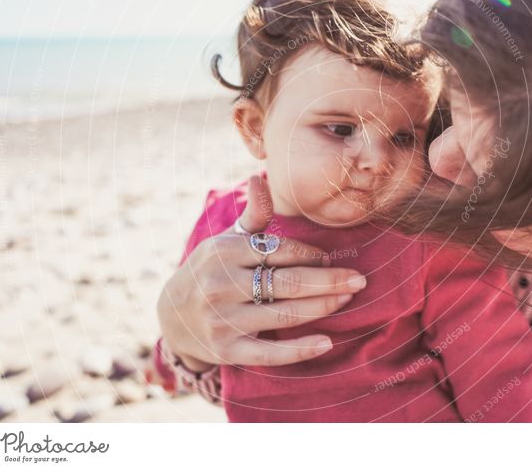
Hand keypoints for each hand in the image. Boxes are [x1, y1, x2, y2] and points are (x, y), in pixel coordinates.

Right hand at [157, 174, 365, 369]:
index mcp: (224, 252)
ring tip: (347, 298)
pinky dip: (299, 350)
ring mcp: (223, 320)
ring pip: (284, 315)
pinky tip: (326, 343)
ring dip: (321, 307)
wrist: (172, 316)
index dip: (310, 254)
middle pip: (287, 283)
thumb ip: (253, 216)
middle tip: (359, 280)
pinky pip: (269, 354)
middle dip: (328, 280)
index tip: (332, 257)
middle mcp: (221, 285)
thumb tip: (259, 179)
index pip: (279, 251)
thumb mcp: (228, 240)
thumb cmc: (213, 270)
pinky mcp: (227, 351)